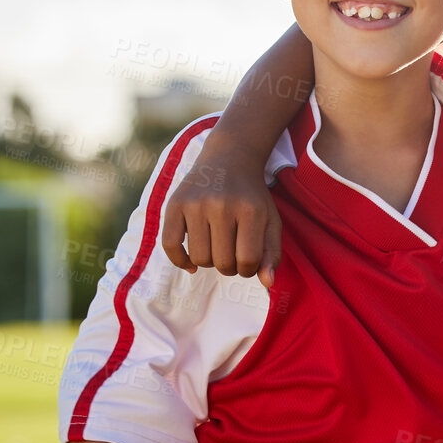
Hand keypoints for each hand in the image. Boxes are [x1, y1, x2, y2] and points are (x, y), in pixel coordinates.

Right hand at [160, 136, 282, 284]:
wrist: (228, 159)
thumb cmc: (252, 197)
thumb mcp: (270, 221)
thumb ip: (272, 253)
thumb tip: (267, 283)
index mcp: (250, 210)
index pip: (248, 261)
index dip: (249, 269)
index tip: (248, 260)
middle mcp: (221, 205)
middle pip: (223, 263)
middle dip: (229, 266)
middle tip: (232, 251)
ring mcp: (195, 203)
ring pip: (199, 258)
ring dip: (209, 261)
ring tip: (216, 247)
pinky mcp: (174, 203)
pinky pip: (170, 245)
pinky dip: (180, 261)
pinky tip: (191, 263)